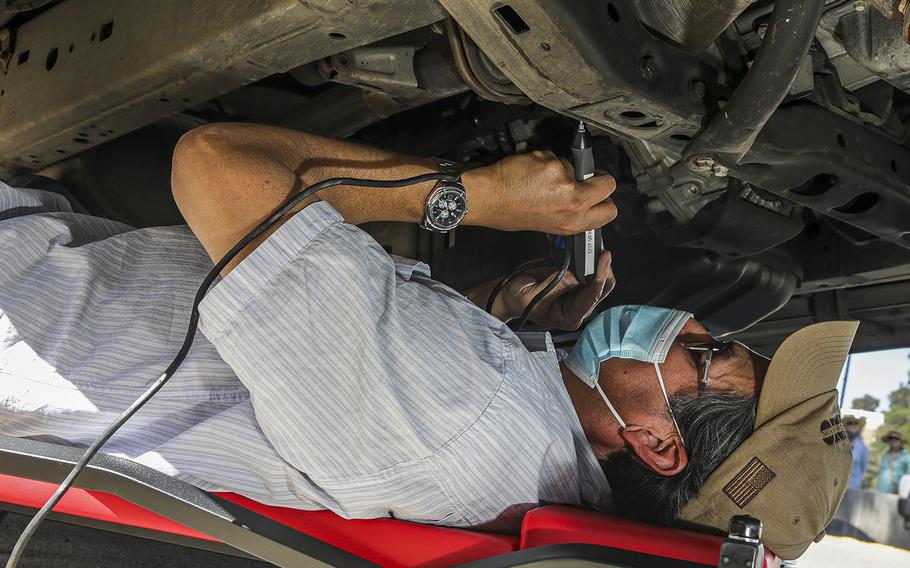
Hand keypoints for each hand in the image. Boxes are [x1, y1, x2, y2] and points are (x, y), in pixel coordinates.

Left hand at [463, 150, 617, 234]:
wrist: (487, 197)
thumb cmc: (509, 212)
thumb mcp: (547, 225)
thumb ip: (569, 214)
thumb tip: (581, 204)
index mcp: (572, 222)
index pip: (609, 211)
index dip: (605, 200)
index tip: (600, 195)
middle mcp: (572, 203)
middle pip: (607, 183)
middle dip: (597, 177)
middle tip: (581, 178)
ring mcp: (564, 181)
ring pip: (574, 167)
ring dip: (560, 170)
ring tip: (538, 181)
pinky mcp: (552, 163)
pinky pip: (555, 157)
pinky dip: (544, 161)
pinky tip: (530, 172)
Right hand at [499, 252, 614, 329]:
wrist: (509, 293)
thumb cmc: (518, 300)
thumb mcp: (534, 294)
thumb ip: (558, 285)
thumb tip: (579, 272)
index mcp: (571, 316)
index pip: (593, 296)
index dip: (600, 276)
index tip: (604, 258)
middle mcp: (579, 306)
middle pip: (603, 286)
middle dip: (603, 267)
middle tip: (598, 249)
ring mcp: (578, 292)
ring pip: (599, 274)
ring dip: (596, 259)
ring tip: (591, 245)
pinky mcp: (574, 279)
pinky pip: (588, 267)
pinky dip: (587, 256)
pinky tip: (584, 247)